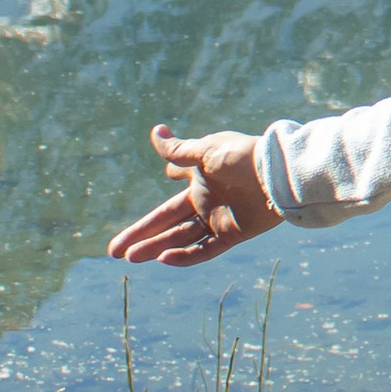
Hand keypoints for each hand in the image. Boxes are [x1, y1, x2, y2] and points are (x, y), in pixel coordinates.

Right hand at [107, 123, 279, 267]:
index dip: (148, 219)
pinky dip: (185, 256)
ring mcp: (220, 221)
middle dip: (140, 238)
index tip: (129, 229)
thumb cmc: (242, 155)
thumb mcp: (205, 151)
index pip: (166, 208)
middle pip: (167, 226)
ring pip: (181, 239)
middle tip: (112, 252)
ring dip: (156, 247)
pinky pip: (206, 250)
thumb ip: (178, 151)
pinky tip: (163, 259)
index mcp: (199, 185)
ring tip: (130, 257)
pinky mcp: (235, 234)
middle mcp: (207, 205)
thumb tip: (154, 132)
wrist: (278, 171)